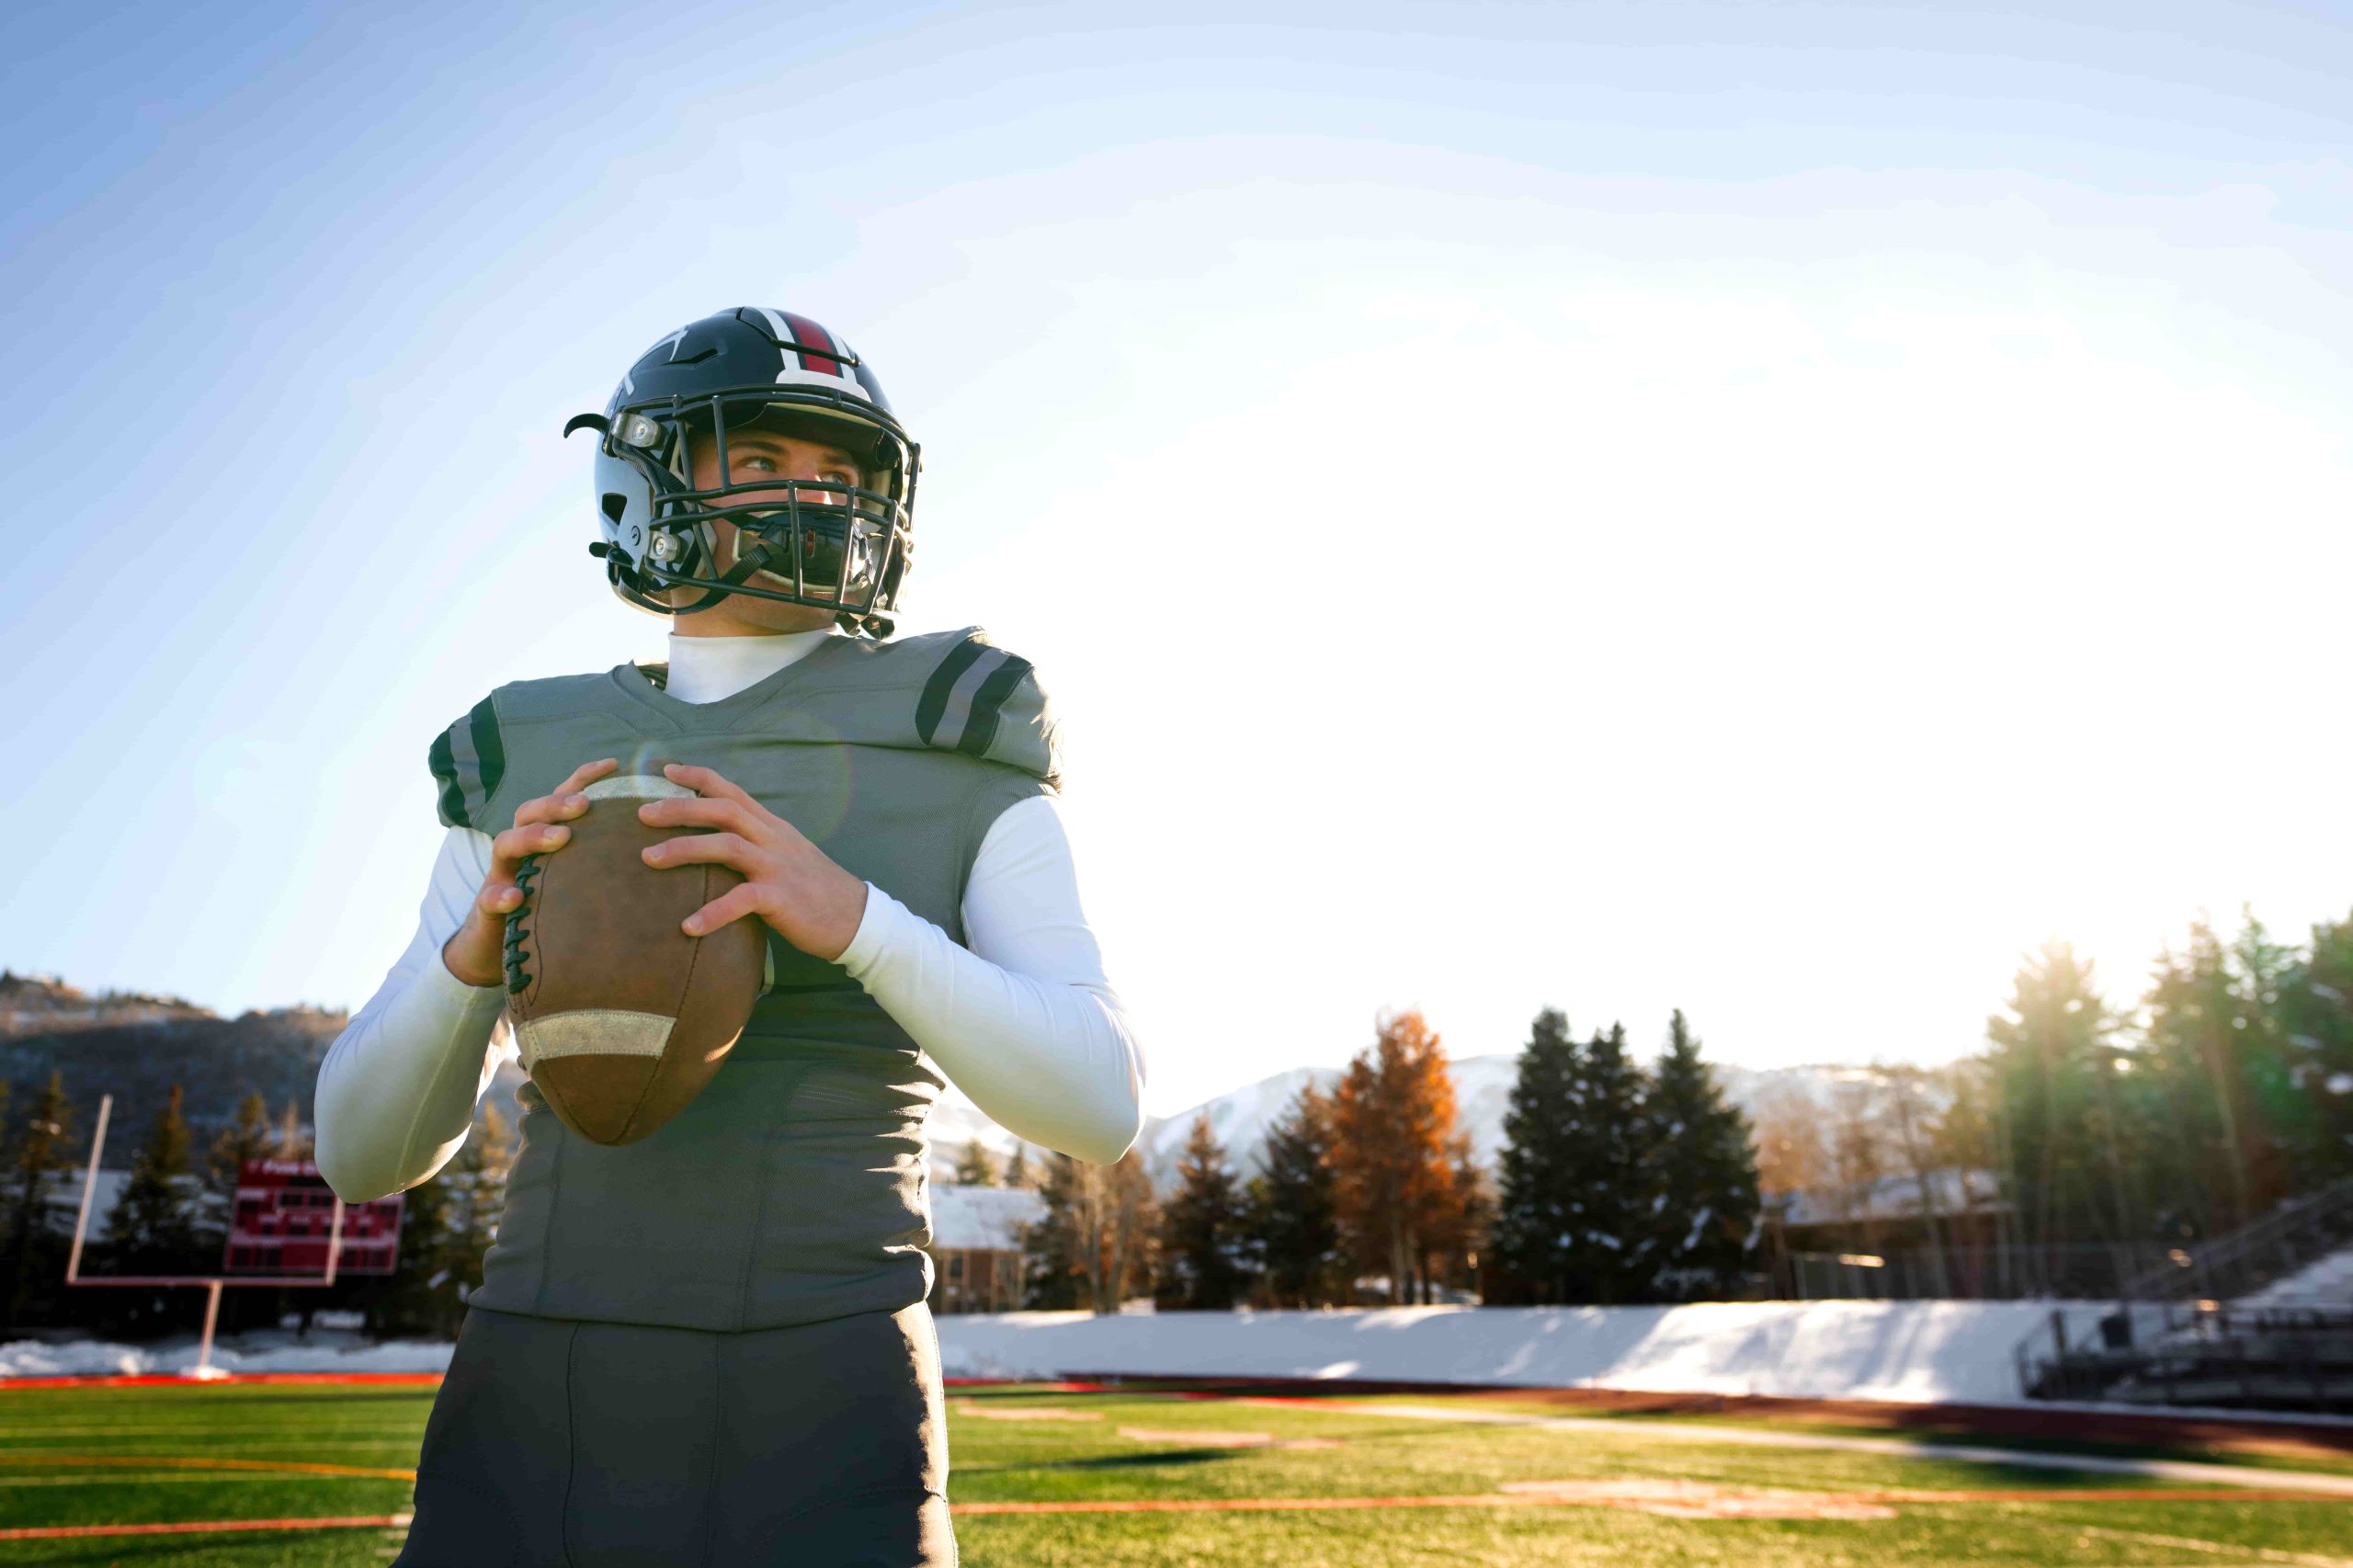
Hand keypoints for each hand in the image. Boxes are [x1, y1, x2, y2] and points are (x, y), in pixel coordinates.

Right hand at [441, 757, 618, 988]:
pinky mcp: (488, 908)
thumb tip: (659, 846)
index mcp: (544, 837)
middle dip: (557, 804)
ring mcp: (501, 875)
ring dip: (533, 836)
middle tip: (584, 804)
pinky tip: (516, 897)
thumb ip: (605, 859)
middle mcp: (520, 850)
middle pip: (529, 812)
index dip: (583, 779)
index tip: (614, 765)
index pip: (560, 799)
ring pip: (505, 844)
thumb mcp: (579, 879)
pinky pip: (489, 897)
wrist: (499, 949)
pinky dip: (501, 894)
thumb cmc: (552, 909)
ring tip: (561, 837)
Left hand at [638, 761, 869, 961]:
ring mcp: (778, 866)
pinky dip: (712, 912)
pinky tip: (688, 926)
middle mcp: (774, 839)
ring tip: (647, 860)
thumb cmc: (816, 892)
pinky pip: (741, 900)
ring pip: (726, 845)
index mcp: (773, 828)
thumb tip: (717, 846)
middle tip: (640, 814)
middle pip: (723, 810)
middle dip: (679, 807)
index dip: (699, 777)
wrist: (857, 919)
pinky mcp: (782, 898)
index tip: (667, 770)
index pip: (733, 791)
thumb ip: (756, 846)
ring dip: (683, 849)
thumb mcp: (787, 857)